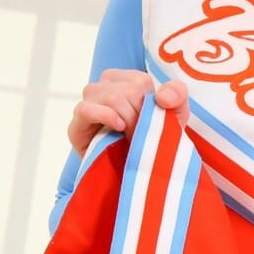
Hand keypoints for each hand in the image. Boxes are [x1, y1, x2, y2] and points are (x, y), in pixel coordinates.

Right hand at [67, 69, 190, 157]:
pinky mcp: (77, 125)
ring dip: (127, 120)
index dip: (150, 104)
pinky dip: (104, 116)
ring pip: (111, 97)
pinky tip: (118, 127)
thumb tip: (163, 96)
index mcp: (126, 80)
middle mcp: (104, 87)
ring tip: (131, 138)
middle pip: (127, 91)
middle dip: (139, 116)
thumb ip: (177, 95)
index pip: (140, 81)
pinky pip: (85, 109)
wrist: (139, 172)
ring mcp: (89, 103)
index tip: (152, 122)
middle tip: (141, 135)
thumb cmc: (155, 139)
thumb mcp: (175, 115)